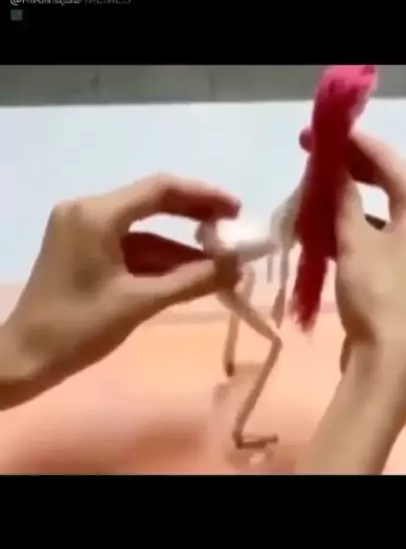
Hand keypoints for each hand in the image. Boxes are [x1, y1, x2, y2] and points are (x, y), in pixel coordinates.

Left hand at [1, 175, 240, 400]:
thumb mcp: (140, 302)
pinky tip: (190, 274)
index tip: (237, 212)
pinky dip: (158, 260)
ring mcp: (82, 230)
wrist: (24, 358)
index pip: (160, 190)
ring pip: (143, 230)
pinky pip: (129, 247)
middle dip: (195, 217)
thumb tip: (238, 266)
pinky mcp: (82, 250)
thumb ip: (192, 280)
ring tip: (221, 262)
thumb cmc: (78, 327)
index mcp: (96, 214)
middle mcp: (87, 211)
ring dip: (180, 246)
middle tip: (233, 230)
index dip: (204, 197)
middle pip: (152, 203)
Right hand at [335, 134, 405, 368]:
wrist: (391, 356)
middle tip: (317, 157)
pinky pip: (386, 238)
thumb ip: (341, 198)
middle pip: (392, 183)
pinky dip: (360, 229)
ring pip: (387, 212)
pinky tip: (331, 231)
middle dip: (354, 170)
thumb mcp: (353, 239)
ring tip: (320, 192)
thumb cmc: (375, 291)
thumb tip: (330, 167)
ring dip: (354, 201)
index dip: (352, 144)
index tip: (319, 133)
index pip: (389, 160)